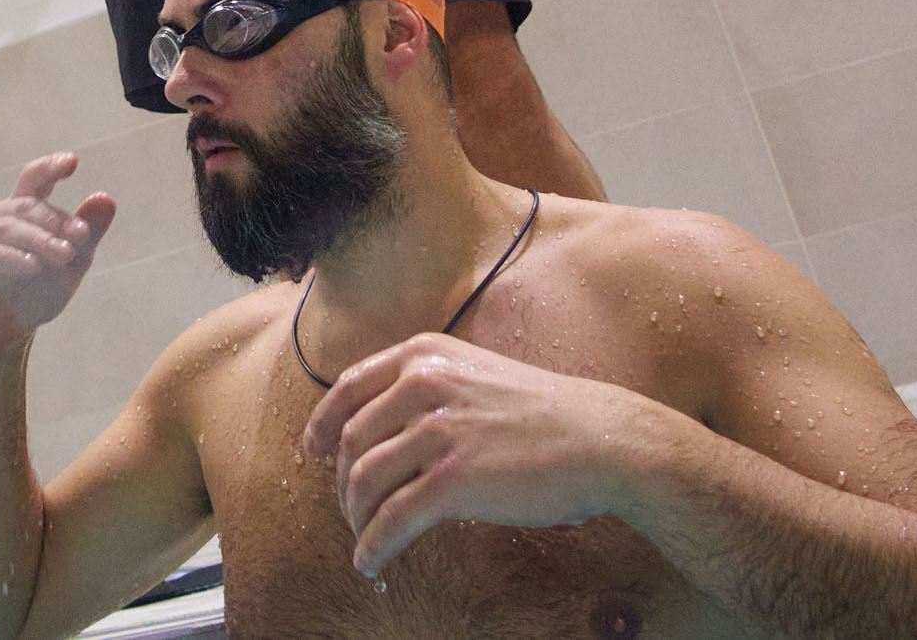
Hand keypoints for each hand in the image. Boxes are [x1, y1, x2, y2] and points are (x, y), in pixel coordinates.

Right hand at [0, 153, 116, 356]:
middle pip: (27, 206)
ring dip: (39, 239)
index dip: (49, 167)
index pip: (34, 180)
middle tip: (81, 237)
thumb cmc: (35, 295)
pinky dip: (11, 257)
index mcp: (21, 212)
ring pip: (8, 227)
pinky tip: (32, 266)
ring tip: (64, 255)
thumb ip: (87, 234)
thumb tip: (106, 198)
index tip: (71, 162)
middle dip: (56, 220)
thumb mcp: (70, 266)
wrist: (4, 336)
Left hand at [302, 334, 641, 575]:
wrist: (603, 440)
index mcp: (425, 355)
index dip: (323, 425)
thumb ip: (432, 389)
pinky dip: (374, 546)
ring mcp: (436, 431)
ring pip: (363, 481)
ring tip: (364, 540)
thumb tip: (386, 430)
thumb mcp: (478, 374)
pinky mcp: (452, 480)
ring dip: (356, 519)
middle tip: (349, 509)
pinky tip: (372, 562)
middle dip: (341, 482)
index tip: (312, 452)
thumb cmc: (548, 415)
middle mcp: (423, 384)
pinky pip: (392, 520)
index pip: (348, 387)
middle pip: (350, 440)